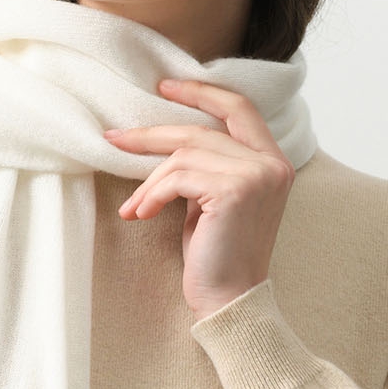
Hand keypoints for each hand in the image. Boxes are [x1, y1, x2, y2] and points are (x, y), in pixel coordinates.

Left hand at [102, 76, 296, 321]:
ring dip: (149, 181)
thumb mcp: (211, 200)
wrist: (228, 301)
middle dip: (152, 134)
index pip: (238, 108)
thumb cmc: (215, 256)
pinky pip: (179, 177)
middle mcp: (272, 164)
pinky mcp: (236, 191)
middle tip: (115, 136)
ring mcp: (257, 175)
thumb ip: (205, 166)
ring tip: (133, 206)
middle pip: (201, 129)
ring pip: (185, 155)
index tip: (163, 87)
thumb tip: (161, 139)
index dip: (201, 92)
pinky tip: (140, 215)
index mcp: (273, 161)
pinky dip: (153, 194)